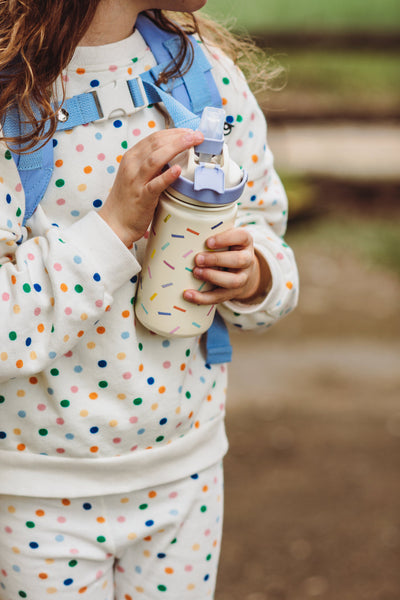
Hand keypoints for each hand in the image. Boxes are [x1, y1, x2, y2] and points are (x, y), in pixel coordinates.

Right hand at [98, 128, 203, 246]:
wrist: (115, 222)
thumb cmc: (128, 200)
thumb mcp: (137, 175)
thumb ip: (152, 164)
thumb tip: (174, 156)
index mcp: (132, 157)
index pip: (154, 137)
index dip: (174, 132)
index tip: (189, 132)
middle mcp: (132, 165)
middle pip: (157, 143)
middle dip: (179, 136)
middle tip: (197, 135)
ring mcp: (136, 181)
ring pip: (156, 158)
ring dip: (176, 147)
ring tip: (192, 142)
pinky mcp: (142, 197)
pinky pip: (156, 184)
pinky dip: (167, 176)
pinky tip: (178, 169)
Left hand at [183, 228, 270, 304]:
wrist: (243, 271)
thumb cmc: (227, 248)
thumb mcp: (226, 237)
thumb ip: (211, 232)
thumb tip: (178, 230)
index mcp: (245, 241)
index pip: (241, 236)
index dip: (226, 239)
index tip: (208, 242)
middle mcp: (247, 259)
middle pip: (239, 260)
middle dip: (217, 260)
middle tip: (197, 259)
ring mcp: (242, 278)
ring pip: (233, 281)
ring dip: (212, 277)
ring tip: (195, 273)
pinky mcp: (233, 293)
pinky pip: (219, 297)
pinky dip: (203, 297)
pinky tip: (189, 294)